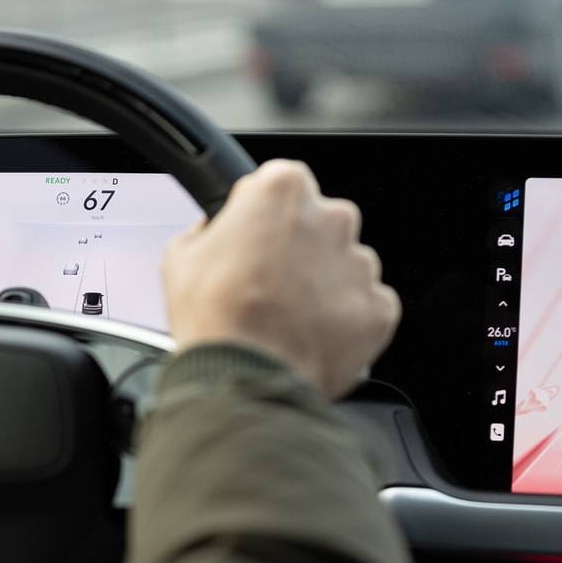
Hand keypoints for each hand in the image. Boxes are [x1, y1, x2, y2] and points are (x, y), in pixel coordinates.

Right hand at [163, 159, 400, 398]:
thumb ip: (208, 229)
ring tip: (287, 317)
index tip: (251, 237)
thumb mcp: (182, 256)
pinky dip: (344, 320)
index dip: (262, 214)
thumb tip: (214, 233)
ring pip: (344, 265)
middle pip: (319, 222)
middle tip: (266, 284)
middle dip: (298, 248)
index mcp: (284, 191)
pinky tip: (310, 335)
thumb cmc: (216, 319)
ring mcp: (360, 264)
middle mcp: (332, 218)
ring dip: (322, 285)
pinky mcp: (379, 308)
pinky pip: (364, 306)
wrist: (244, 378)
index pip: (281, 183)